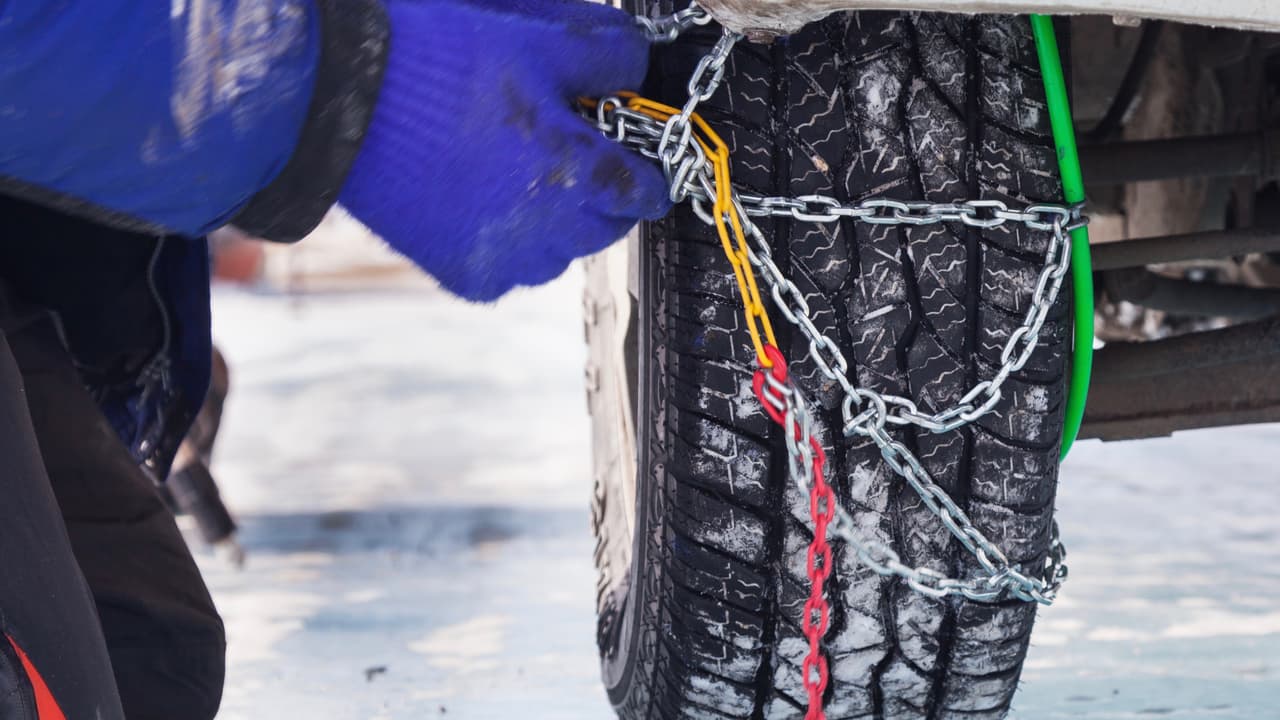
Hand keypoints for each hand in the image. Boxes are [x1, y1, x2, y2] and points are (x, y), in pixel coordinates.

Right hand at [339, 0, 670, 300]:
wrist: (337, 101)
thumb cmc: (434, 62)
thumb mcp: (532, 36)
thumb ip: (604, 53)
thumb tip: (636, 65)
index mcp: (575, 171)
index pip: (644, 192)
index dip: (646, 172)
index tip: (640, 165)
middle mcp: (547, 230)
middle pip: (605, 227)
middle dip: (600, 195)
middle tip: (570, 155)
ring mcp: (505, 260)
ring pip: (559, 253)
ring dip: (555, 222)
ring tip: (518, 174)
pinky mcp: (466, 276)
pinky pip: (510, 268)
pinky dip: (508, 241)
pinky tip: (479, 198)